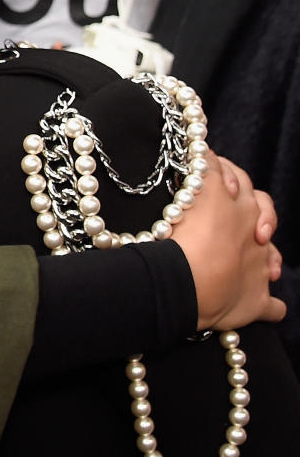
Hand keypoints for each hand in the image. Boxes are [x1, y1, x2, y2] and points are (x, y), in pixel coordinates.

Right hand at [171, 156, 284, 329]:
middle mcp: (254, 231)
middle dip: (259, 213)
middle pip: (264, 210)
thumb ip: (204, 165)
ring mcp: (259, 267)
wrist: (188, 279)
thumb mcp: (195, 188)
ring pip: (273, 255)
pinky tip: (268, 306)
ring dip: (268, 257)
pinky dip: (271, 306)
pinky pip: (273, 307)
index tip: (217, 184)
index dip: (228, 178)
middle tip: (242, 220)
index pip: (240, 180)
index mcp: (239, 203)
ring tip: (261, 265)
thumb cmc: (183, 233)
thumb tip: (205, 149)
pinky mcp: (257, 301)